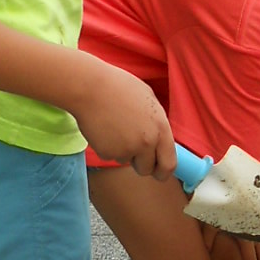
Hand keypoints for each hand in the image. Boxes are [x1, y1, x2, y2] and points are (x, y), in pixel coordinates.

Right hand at [70, 58, 174, 178]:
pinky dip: (107, 147)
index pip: (169, 163)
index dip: (163, 171)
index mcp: (160, 128)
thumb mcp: (148, 100)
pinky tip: (103, 128)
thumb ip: (156, 123)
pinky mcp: (107, 152)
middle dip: (141, 165)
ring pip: (126, 160)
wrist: (90, 87)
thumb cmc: (119, 87)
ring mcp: (127, 149)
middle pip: (147, 169)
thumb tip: (159, 138)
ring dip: (122, 151)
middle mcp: (147, 142)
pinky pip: (110, 155)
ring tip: (114, 126)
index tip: (159, 172)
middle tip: (133, 154)